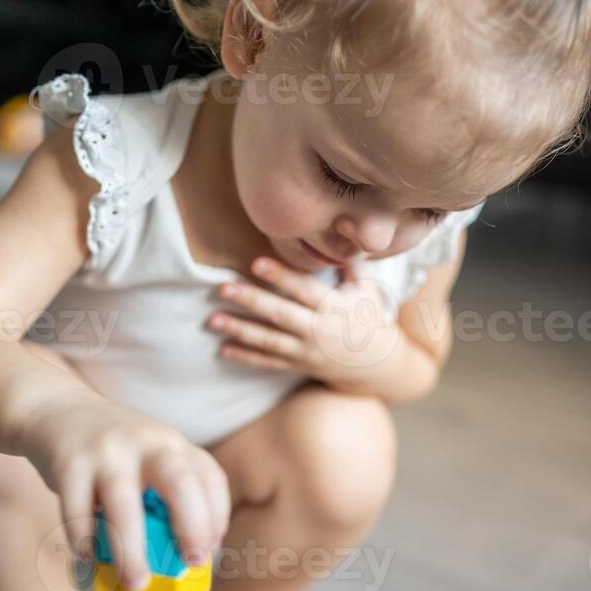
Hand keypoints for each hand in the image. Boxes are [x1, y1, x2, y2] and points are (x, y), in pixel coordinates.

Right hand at [16, 391, 230, 590]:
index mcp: (172, 444)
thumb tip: (180, 559)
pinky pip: (78, 511)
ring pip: (124, 505)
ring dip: (132, 551)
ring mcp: (107, 451)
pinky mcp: (69, 463)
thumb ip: (166, 494)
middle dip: (191, 527)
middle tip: (189, 563)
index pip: (210, 477)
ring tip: (134, 583)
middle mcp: (146, 442)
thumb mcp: (149, 456)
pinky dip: (85, 541)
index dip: (216, 515)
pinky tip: (88, 556)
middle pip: (180, 483)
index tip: (209, 548)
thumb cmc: (113, 451)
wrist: (57, 408)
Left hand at [206, 257, 399, 386]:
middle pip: (281, 315)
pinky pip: (269, 362)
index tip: (256, 263)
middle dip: (252, 301)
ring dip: (240, 330)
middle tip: (223, 288)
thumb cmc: (369, 317)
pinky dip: (246, 357)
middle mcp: (319, 330)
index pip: (304, 289)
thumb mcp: (367, 289)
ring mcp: (307, 351)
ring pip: (269, 341)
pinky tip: (223, 349)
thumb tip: (344, 225)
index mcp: (335, 307)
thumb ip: (349, 263)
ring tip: (213, 320)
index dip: (281, 276)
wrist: (378, 365)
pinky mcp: (298, 365)